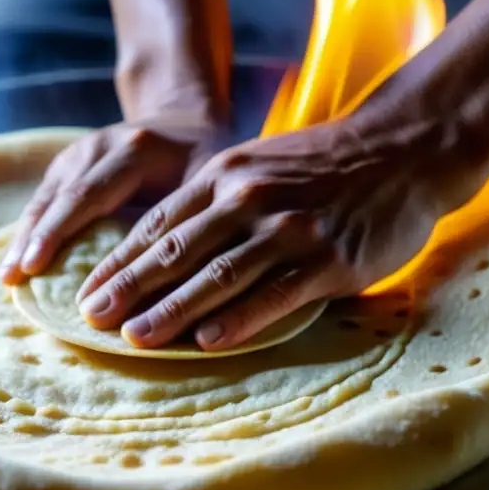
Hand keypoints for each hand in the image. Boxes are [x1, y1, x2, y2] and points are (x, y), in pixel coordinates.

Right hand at [0, 117, 223, 284]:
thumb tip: (170, 277)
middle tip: (11, 278)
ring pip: (45, 197)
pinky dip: (31, 229)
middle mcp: (101, 145)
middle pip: (59, 197)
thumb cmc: (204, 158)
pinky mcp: (69, 163)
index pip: (89, 194)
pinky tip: (18, 260)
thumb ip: (188, 217)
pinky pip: (45, 198)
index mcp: (135, 149)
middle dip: (33, 239)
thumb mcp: (209, 179)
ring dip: (23, 237)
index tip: (36, 267)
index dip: (59, 231)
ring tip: (7, 276)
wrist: (185, 119)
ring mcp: (80, 151)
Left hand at [75, 120, 479, 350]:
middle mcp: (248, 200)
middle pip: (176, 251)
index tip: (86, 291)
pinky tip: (209, 342)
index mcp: (224, 176)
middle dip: (128, 288)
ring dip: (171, 310)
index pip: (157, 225)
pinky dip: (239, 319)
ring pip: (218, 275)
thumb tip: (164, 246)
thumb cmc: (322, 163)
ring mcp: (289, 229)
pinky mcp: (328, 259)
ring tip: (134, 339)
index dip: (118, 262)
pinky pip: (275, 294)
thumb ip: (214, 198)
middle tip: (91, 319)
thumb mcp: (257, 163)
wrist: (402, 147)